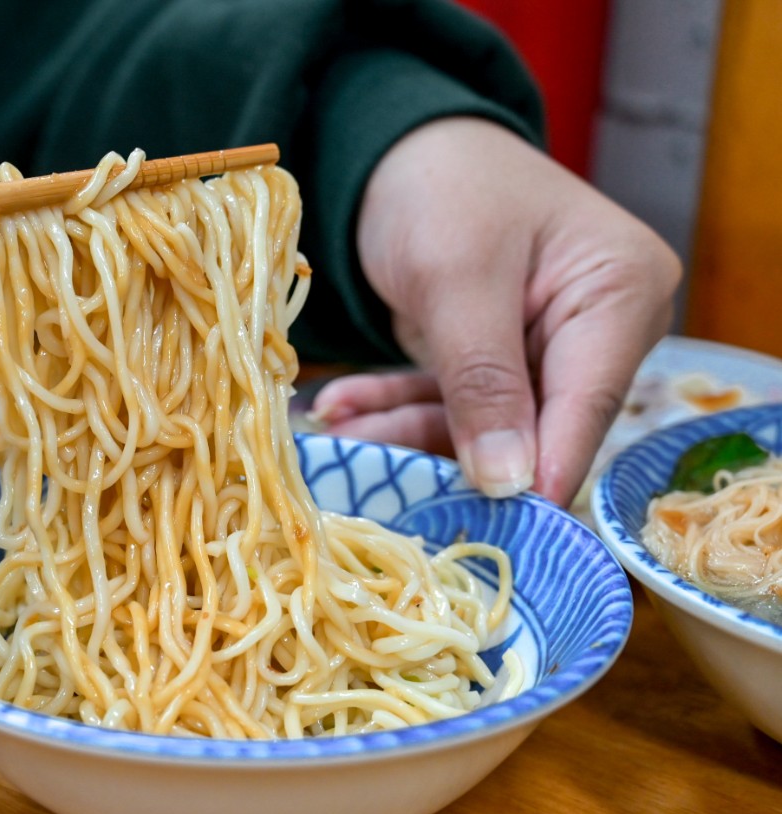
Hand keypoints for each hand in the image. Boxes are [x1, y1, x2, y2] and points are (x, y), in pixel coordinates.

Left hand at [310, 117, 680, 505]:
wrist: (397, 146)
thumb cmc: (443, 185)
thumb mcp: (457, 278)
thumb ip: (482, 379)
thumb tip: (509, 483)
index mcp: (619, 296)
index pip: (587, 404)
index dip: (539, 469)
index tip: (498, 526)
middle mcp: (592, 332)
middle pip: (531, 425)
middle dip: (448, 449)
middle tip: (376, 472)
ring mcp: (539, 350)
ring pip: (476, 423)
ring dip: (401, 431)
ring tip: (335, 431)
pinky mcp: (489, 361)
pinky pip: (445, 403)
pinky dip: (392, 408)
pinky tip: (340, 410)